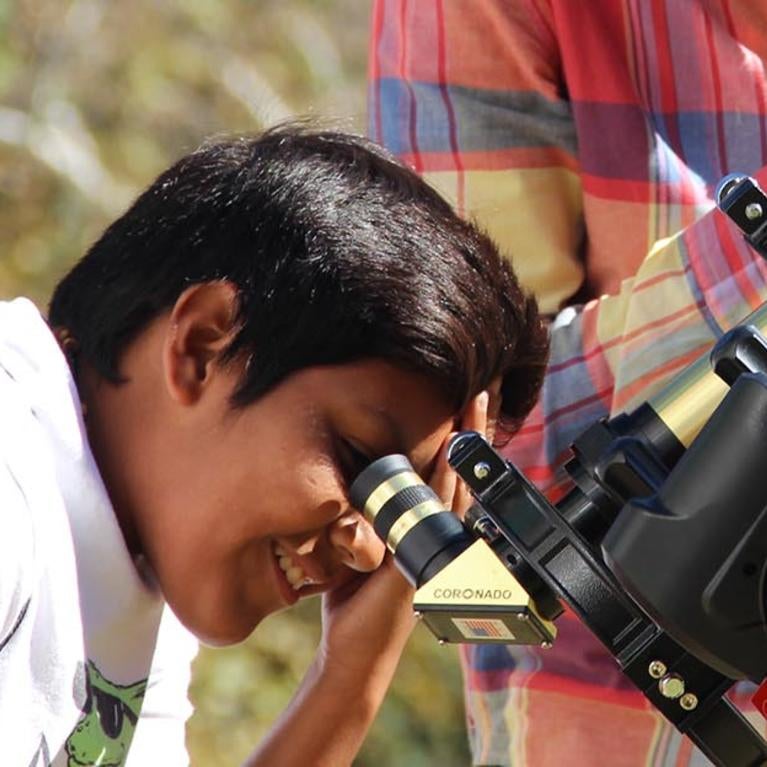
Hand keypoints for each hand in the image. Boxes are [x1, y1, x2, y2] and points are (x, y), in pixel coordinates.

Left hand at [316, 390, 491, 687]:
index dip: (459, 439)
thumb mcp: (365, 547)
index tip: (465, 402)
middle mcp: (437, 535)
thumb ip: (373, 519)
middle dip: (472, 429)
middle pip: (460, 471)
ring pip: (455, 483)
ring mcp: (435, 547)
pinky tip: (451, 453)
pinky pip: (437, 511)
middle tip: (482, 388)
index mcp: (424, 529)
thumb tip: (362, 490)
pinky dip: (447, 479)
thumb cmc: (358, 600)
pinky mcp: (423, 560)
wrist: (356, 650)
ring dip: (466, 443)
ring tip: (475, 403)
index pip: (446, 474)